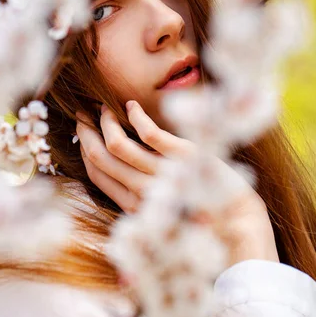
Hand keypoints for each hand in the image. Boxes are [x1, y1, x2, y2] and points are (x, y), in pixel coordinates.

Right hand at [76, 100, 279, 265]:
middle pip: (101, 157)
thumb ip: (131, 187)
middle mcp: (143, 191)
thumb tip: (107, 156)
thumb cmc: (192, 203)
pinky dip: (135, 117)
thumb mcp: (155, 201)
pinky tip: (132, 106)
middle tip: (84, 114)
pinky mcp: (182, 156)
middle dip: (87, 132)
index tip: (82, 129)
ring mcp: (162, 173)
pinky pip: (148, 133)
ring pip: (118, 145)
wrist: (234, 211)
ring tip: (106, 108)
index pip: (96, 173)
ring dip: (107, 122)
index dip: (84, 148)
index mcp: (132, 204)